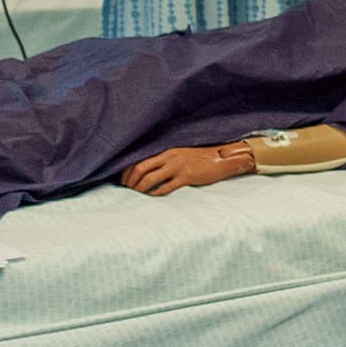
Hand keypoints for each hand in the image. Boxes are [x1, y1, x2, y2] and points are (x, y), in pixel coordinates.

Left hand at [120, 143, 254, 195]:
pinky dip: (155, 193)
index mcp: (166, 150)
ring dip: (140, 189)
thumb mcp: (179, 154)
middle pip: (140, 168)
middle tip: (128, 188)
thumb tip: (144, 170)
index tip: (123, 180)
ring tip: (137, 194)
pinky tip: (152, 196)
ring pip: (150, 179)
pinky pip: (165, 188)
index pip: (139, 159)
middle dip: (130, 181)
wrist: (222, 158)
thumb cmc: (199, 158)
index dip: (127, 171)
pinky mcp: (186, 177)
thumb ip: (164, 159)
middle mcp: (169, 157)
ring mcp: (178, 167)